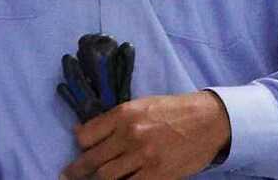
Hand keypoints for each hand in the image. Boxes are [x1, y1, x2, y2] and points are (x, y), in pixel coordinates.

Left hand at [57, 91, 230, 179]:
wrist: (209, 120)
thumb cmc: (173, 111)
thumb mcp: (140, 106)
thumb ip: (111, 120)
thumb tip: (79, 132)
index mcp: (123, 114)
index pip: (85, 136)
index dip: (80, 145)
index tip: (81, 150)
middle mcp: (130, 135)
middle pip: (91, 160)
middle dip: (77, 171)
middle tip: (68, 176)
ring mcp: (143, 156)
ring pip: (106, 176)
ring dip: (99, 179)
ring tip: (98, 178)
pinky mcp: (157, 174)